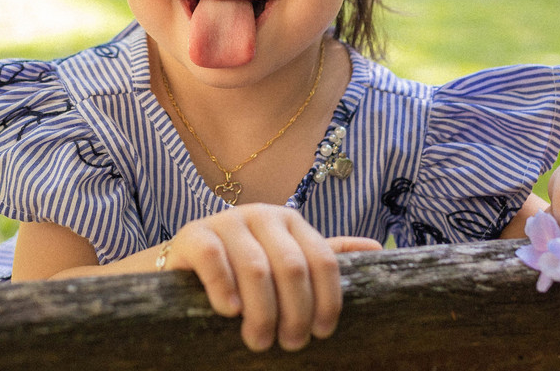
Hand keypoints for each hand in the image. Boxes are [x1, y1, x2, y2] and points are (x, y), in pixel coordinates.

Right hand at [161, 203, 380, 351]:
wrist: (182, 266)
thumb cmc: (242, 270)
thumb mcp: (286, 261)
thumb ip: (324, 256)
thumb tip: (377, 248)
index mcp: (292, 222)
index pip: (323, 261)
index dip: (327, 301)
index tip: (321, 334)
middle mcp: (263, 215)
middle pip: (292, 267)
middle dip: (295, 313)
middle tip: (288, 345)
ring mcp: (227, 221)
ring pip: (256, 269)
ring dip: (261, 313)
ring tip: (258, 341)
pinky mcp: (194, 234)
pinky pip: (215, 259)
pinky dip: (225, 289)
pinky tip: (229, 312)